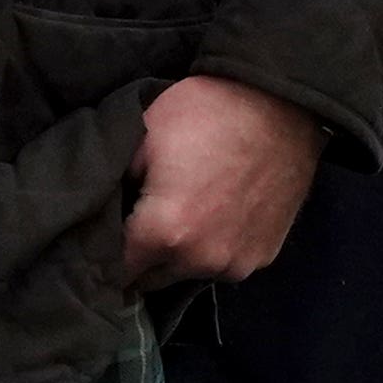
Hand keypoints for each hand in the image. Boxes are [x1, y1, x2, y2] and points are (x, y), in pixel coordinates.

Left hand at [122, 74, 320, 292]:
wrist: (282, 103)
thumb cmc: (207, 112)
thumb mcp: (142, 135)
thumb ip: (115, 184)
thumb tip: (100, 211)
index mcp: (164, 234)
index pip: (116, 269)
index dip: (103, 253)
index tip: (101, 238)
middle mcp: (200, 261)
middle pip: (150, 279)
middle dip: (140, 257)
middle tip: (139, 222)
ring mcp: (236, 264)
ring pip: (187, 274)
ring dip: (178, 256)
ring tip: (182, 215)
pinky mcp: (264, 257)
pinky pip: (222, 265)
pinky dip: (212, 250)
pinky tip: (215, 216)